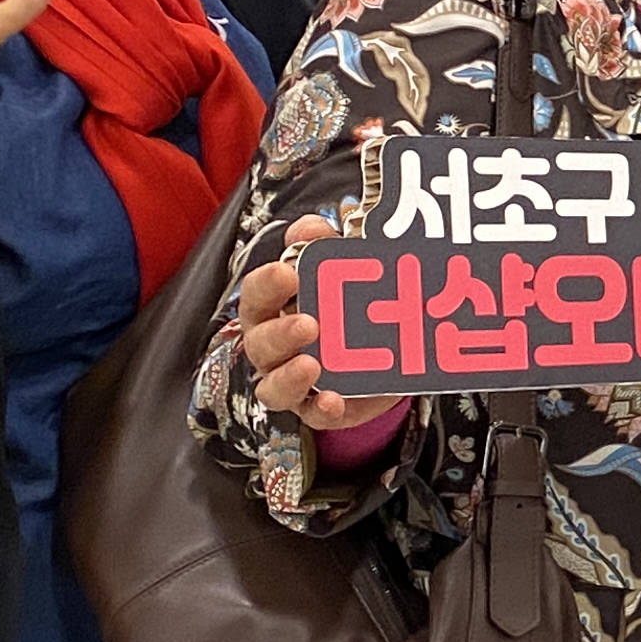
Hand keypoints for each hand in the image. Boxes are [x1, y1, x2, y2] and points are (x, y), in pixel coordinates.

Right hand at [234, 217, 391, 433]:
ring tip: (311, 364)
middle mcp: (272, 347)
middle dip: (280, 333)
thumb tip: (311, 227)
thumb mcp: (339, 268)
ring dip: (290, 375)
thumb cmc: (344, 305)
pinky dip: (321, 409)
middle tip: (308, 323)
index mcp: (273, 308)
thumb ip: (322, 244)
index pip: (257, 294)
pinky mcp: (319, 407)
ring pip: (273, 385)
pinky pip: (313, 414)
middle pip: (260, 342)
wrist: (383, 352)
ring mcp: (292, 381)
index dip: (267, 284)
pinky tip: (334, 399)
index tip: (288, 272)